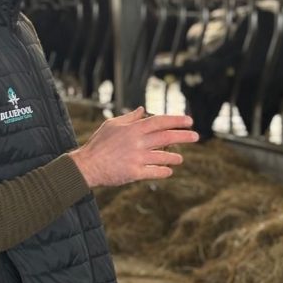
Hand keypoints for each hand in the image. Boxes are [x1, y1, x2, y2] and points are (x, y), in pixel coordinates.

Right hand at [69, 106, 198, 187]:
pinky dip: (163, 171)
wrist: (87, 166)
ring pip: (163, 156)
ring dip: (174, 157)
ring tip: (180, 158)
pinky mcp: (134, 173)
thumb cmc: (99, 143)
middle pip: (166, 137)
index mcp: (133, 129)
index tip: (189, 120)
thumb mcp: (112, 125)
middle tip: (196, 136)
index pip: (159, 121)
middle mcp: (137, 142)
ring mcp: (137, 158)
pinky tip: (169, 171)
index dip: (176, 120)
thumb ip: (129, 118)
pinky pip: (154, 172)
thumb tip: (143, 110)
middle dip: (184, 136)